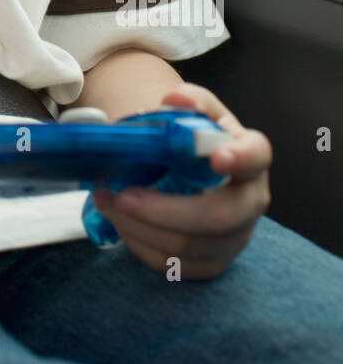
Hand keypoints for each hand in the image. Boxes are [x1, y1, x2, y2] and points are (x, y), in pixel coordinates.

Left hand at [90, 83, 271, 278]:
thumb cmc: (191, 139)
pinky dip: (140, 244)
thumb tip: (176, 98)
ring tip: (108, 202)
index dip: (241, 158)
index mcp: (250, 157)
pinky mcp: (211, 262)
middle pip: (220, 216)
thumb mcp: (194, 112)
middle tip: (122, 195)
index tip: (217, 158)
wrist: (186, 169)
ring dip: (141, 227)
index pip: (257, 155)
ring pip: (190, 245)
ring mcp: (234, 237)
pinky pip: (174, 265)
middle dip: (165, 209)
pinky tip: (121, 223)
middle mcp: (250, 201)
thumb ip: (189, 101)